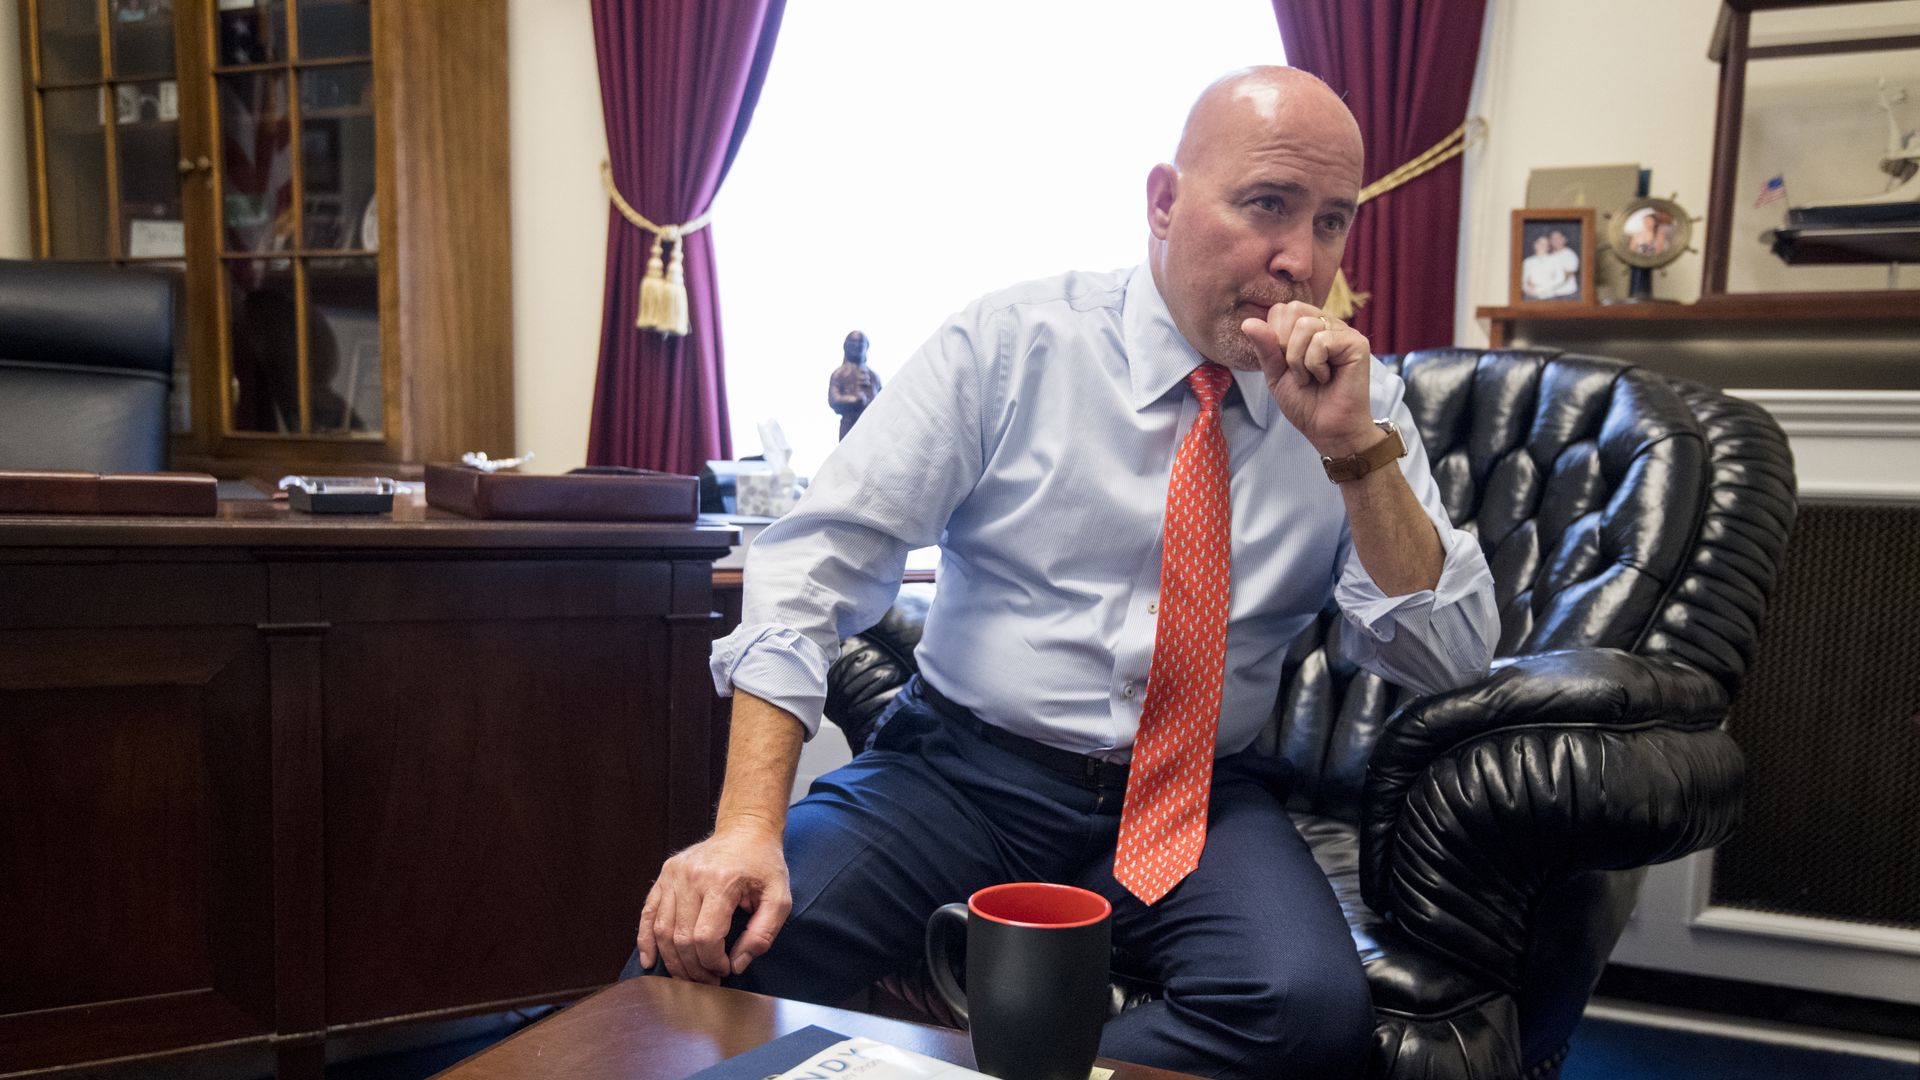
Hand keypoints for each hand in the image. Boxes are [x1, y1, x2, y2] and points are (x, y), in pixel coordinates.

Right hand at [636, 822, 790, 983]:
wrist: (746, 830)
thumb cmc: (764, 865)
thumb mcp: (779, 897)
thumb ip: (763, 933)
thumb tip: (737, 964)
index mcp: (721, 881)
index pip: (706, 936)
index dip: (713, 962)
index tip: (726, 969)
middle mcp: (692, 876)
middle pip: (681, 938)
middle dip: (694, 968)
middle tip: (708, 980)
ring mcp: (674, 875)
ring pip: (662, 930)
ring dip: (673, 961)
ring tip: (689, 975)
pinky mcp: (665, 875)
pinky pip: (648, 913)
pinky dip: (646, 940)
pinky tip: (651, 961)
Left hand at [1240, 301, 1378, 456]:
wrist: (1327, 430)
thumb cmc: (1305, 403)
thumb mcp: (1275, 373)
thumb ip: (1264, 347)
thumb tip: (1247, 322)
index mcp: (1309, 328)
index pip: (1281, 310)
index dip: (1274, 338)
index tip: (1287, 365)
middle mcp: (1328, 324)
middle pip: (1292, 310)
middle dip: (1285, 347)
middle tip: (1299, 372)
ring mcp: (1344, 332)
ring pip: (1305, 326)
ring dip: (1299, 360)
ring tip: (1311, 378)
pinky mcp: (1357, 343)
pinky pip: (1321, 341)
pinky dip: (1315, 365)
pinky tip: (1326, 378)